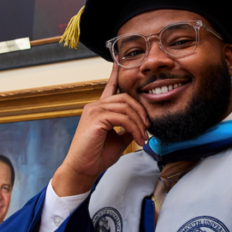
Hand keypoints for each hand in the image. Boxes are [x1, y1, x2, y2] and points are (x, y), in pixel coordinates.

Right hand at [52, 64, 149, 196]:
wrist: (83, 170)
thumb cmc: (96, 157)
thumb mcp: (118, 140)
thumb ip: (127, 129)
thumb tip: (141, 126)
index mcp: (99, 110)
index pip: (110, 87)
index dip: (116, 74)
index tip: (120, 61)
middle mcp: (95, 106)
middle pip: (126, 98)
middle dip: (141, 112)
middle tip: (148, 129)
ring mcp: (94, 111)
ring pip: (126, 108)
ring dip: (139, 124)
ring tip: (143, 137)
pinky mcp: (96, 119)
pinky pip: (123, 118)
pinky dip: (134, 129)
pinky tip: (137, 139)